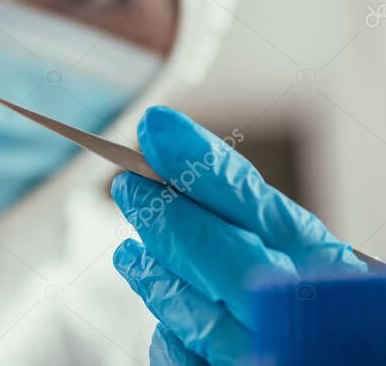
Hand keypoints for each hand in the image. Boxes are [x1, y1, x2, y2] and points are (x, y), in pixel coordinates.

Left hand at [111, 106, 366, 365]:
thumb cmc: (343, 326)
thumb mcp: (330, 271)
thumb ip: (274, 233)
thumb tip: (192, 176)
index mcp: (335, 273)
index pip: (258, 205)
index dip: (200, 163)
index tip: (156, 128)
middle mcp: (304, 319)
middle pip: (217, 253)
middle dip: (165, 215)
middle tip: (128, 187)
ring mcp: (268, 358)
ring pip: (193, 313)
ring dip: (155, 276)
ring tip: (131, 255)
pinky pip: (187, 361)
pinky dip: (171, 336)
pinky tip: (166, 319)